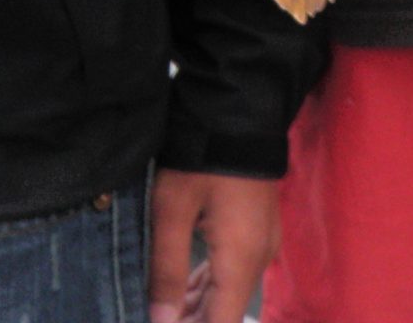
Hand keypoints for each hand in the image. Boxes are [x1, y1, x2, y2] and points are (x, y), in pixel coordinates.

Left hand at [148, 170, 278, 322]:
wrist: (240, 110)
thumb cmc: (202, 157)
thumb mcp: (172, 210)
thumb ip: (167, 269)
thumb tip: (161, 321)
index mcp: (241, 261)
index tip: (160, 322)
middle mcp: (258, 259)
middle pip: (225, 311)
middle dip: (189, 320)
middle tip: (151, 313)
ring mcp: (262, 244)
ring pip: (229, 293)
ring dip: (195, 305)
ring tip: (157, 305)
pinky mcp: (257, 231)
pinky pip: (234, 272)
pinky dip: (208, 285)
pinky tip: (181, 286)